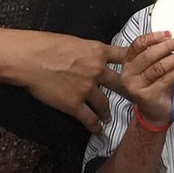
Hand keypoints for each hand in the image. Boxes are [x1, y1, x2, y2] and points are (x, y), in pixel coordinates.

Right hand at [12, 32, 130, 131]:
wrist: (31, 59)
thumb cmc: (47, 45)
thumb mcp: (75, 42)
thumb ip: (88, 51)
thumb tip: (92, 55)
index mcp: (98, 51)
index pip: (124, 56)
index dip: (134, 62)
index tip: (142, 68)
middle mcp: (97, 70)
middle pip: (120, 83)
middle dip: (129, 92)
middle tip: (135, 98)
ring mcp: (87, 88)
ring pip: (104, 104)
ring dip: (108, 112)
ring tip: (109, 117)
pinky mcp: (74, 104)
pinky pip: (88, 118)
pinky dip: (95, 126)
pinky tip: (98, 130)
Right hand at [118, 31, 173, 124]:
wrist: (154, 111)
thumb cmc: (155, 86)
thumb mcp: (153, 67)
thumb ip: (158, 53)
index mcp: (128, 62)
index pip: (138, 44)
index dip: (153, 37)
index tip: (168, 33)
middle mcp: (128, 74)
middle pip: (148, 55)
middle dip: (167, 46)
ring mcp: (135, 86)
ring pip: (157, 67)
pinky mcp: (146, 96)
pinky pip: (164, 80)